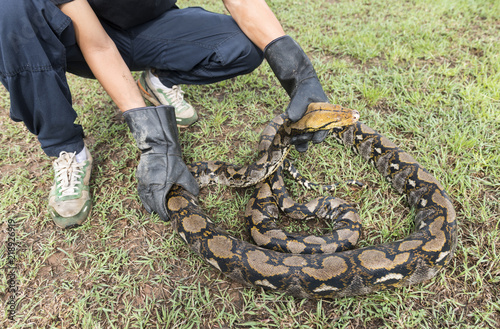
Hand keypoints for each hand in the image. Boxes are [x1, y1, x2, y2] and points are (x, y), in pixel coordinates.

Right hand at [123, 105, 198, 220]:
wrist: (159, 147)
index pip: (159, 207)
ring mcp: (142, 182)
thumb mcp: (183, 174)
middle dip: (155, 211)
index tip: (166, 218)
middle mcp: (149, 188)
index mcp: (159, 190)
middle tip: (160, 214)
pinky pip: (140, 190)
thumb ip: (190, 185)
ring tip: (151, 210)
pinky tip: (146, 196)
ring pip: (143, 198)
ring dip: (147, 205)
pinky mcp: (140, 176)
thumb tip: (196, 194)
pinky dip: (143, 196)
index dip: (163, 214)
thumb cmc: (171, 161)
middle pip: (150, 205)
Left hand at [264, 35, 329, 151]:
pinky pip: (298, 133)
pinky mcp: (301, 124)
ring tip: (291, 143)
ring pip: (306, 136)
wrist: (300, 83)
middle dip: (305, 139)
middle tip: (295, 140)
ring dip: (300, 141)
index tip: (313, 140)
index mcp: (325, 115)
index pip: (325, 129)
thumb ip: (297, 106)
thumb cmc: (306, 88)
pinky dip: (293, 136)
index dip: (320, 136)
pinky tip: (286, 138)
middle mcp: (318, 121)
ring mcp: (309, 123)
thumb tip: (290, 118)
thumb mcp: (303, 95)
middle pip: (314, 135)